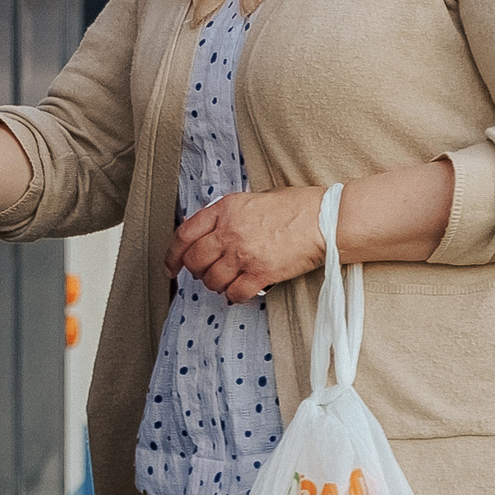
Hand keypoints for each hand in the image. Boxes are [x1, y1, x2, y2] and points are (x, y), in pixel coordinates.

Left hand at [166, 185, 328, 303]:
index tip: (170, 266)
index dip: (172, 254)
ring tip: (227, 281)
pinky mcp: (261, 273)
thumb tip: (215, 231)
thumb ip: (230, 214)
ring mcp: (243, 254)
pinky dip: (234, 296)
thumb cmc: (296, 206)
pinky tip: (240, 292)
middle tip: (204, 274)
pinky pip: (235, 293)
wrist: (324, 219)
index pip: (184, 235)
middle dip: (196, 272)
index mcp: (225, 210)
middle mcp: (229, 232)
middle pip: (195, 261)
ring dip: (216, 285)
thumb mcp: (254, 199)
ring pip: (212, 280)